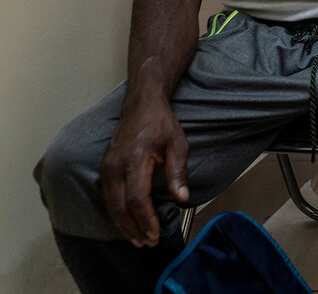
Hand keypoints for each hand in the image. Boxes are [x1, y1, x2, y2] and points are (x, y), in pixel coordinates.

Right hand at [100, 93, 188, 246]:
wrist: (141, 104)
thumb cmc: (161, 123)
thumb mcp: (177, 143)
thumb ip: (178, 171)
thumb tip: (182, 198)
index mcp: (135, 159)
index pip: (137, 198)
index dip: (146, 220)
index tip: (155, 234)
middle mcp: (115, 166)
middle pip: (120, 206)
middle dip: (133, 228)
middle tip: (147, 244)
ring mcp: (106, 167)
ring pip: (110, 205)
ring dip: (122, 225)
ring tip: (137, 240)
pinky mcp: (104, 169)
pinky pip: (107, 197)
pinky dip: (116, 214)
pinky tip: (126, 224)